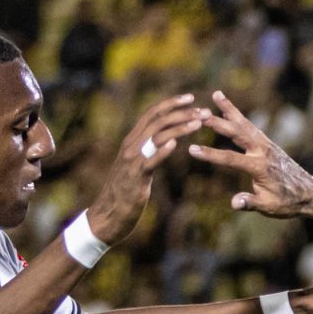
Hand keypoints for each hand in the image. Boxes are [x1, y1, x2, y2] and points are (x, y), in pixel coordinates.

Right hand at [86, 93, 208, 245]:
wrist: (109, 214)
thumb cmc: (126, 192)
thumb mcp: (138, 166)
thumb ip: (149, 151)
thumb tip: (165, 142)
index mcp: (132, 140)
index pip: (152, 114)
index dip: (171, 104)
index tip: (190, 98)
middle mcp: (131, 145)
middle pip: (157, 121)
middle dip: (181, 113)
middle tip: (203, 111)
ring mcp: (132, 160)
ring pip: (156, 136)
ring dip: (179, 128)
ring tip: (198, 123)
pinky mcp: (135, 177)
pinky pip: (149, 161)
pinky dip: (162, 151)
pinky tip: (175, 145)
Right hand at [188, 88, 312, 216]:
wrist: (310, 193)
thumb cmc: (288, 203)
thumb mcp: (269, 206)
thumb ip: (250, 203)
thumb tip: (234, 203)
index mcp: (260, 167)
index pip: (230, 159)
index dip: (210, 155)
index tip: (192, 150)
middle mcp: (263, 151)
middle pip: (238, 133)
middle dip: (219, 123)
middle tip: (200, 113)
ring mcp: (267, 145)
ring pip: (245, 124)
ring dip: (230, 110)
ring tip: (216, 95)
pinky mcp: (268, 144)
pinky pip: (251, 127)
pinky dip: (239, 117)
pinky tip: (228, 110)